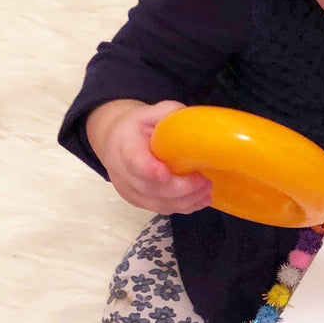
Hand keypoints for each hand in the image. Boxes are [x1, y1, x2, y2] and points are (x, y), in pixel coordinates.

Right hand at [86, 99, 213, 213]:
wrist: (116, 143)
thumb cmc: (137, 128)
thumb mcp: (150, 113)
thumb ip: (168, 114)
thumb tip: (195, 122)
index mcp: (125, 146)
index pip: (134, 161)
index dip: (149, 169)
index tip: (165, 173)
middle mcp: (123, 172)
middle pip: (151, 188)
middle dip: (181, 188)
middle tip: (204, 181)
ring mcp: (131, 191)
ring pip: (158, 203)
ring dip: (186, 200)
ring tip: (207, 190)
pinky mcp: (140, 202)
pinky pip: (162, 209)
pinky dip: (184, 207)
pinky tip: (201, 200)